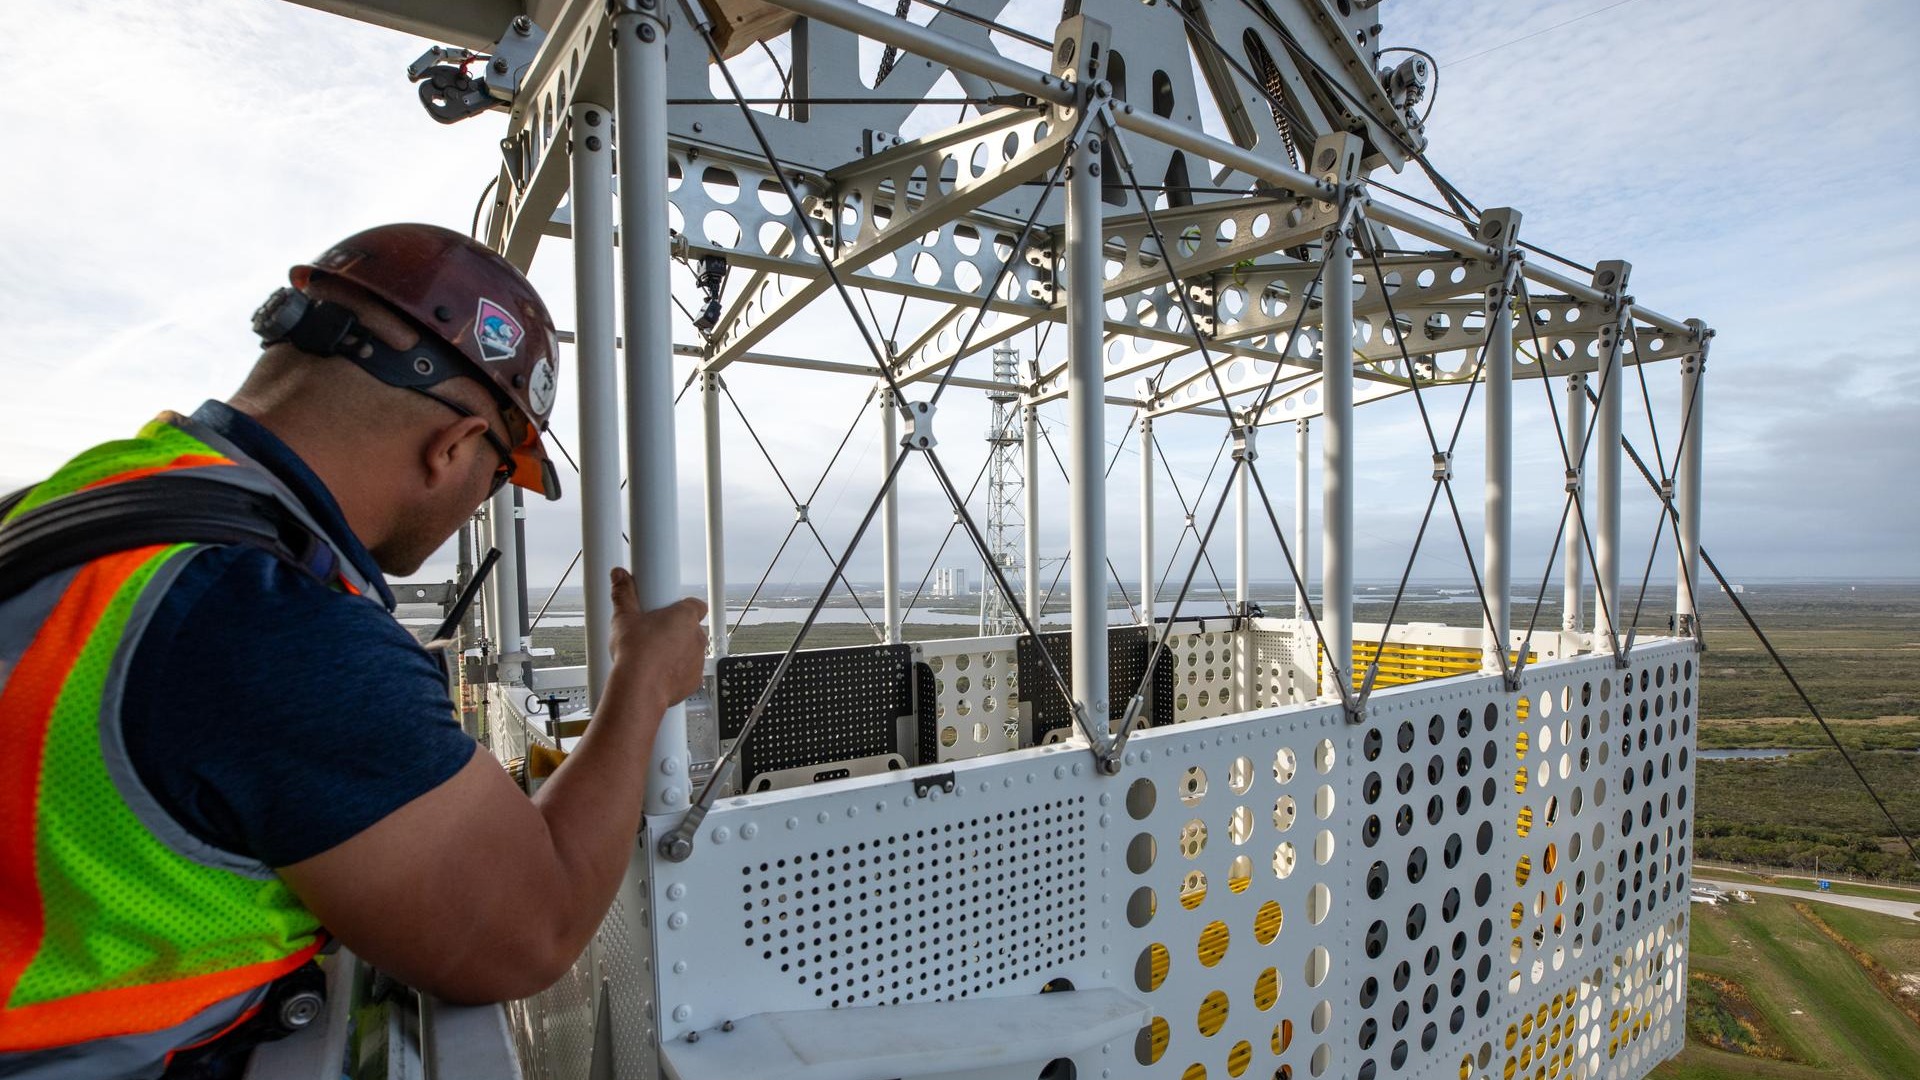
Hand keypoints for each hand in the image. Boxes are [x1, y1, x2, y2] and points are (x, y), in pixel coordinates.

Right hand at [607, 568, 707, 709]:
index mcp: (685, 616)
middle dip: (675, 631)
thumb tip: (619, 576)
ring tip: (653, 655)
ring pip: (690, 650)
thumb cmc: (636, 654)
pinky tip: (658, 672)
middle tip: (652, 635)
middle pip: (690, 628)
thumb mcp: (624, 617)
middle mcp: (697, 636)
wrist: (639, 689)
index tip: (665, 611)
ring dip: (676, 651)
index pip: (694, 604)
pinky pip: (688, 672)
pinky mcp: (694, 680)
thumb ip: (623, 593)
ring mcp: (698, 659)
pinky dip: (677, 672)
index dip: (680, 607)